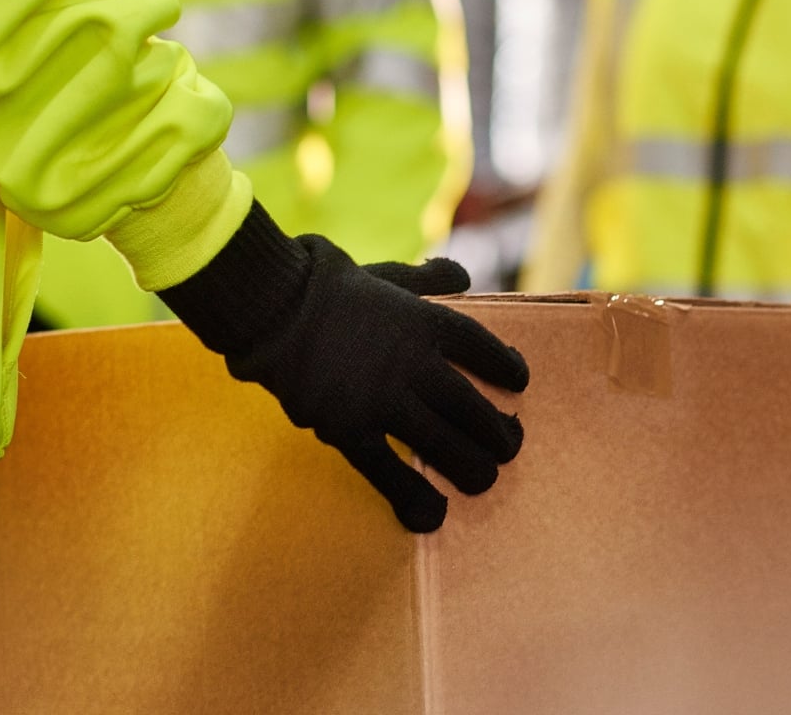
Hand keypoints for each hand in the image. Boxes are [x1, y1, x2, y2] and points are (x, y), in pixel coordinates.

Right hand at [160, 203, 528, 532]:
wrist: (270, 305)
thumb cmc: (329, 284)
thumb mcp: (388, 274)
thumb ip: (428, 280)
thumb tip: (460, 274)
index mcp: (426, 322)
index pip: (484, 350)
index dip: (507, 368)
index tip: (520, 382)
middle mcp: (412, 363)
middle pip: (471, 406)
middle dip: (498, 431)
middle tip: (511, 445)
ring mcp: (380, 399)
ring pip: (441, 443)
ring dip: (470, 466)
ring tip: (485, 480)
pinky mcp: (346, 429)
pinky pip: (386, 470)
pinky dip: (412, 494)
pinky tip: (434, 515)